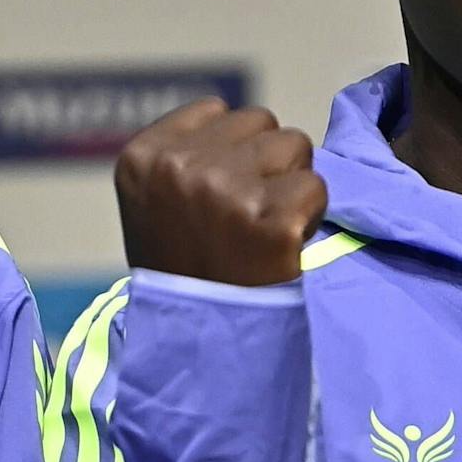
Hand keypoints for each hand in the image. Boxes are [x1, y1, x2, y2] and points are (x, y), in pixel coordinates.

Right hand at [115, 101, 328, 288]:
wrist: (201, 350)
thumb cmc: (186, 279)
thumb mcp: (157, 208)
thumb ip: (186, 159)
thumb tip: (251, 129)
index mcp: (144, 157)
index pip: (218, 111)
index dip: (235, 151)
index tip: (226, 197)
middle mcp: (180, 167)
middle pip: (262, 122)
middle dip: (268, 163)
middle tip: (253, 217)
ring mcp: (226, 191)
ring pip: (295, 144)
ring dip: (293, 183)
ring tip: (268, 229)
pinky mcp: (272, 220)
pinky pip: (317, 187)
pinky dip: (311, 216)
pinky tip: (285, 246)